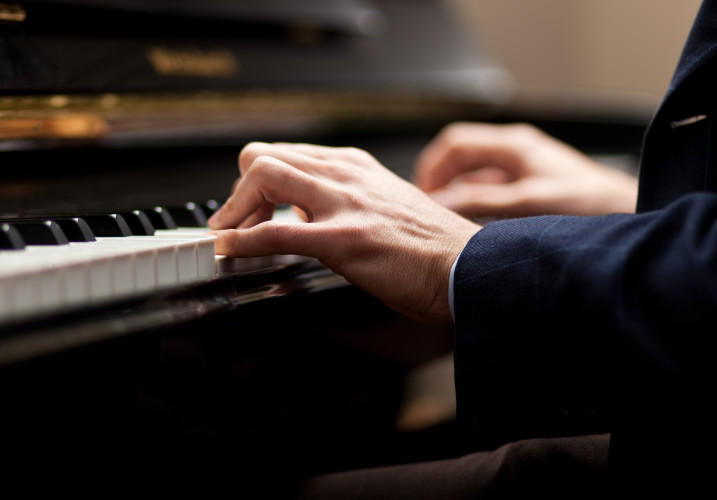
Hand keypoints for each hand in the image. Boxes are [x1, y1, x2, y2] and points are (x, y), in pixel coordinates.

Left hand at [208, 142, 480, 321]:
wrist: (466, 266)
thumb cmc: (430, 245)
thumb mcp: (384, 204)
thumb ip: (346, 201)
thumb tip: (307, 215)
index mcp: (354, 166)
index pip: (284, 154)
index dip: (255, 182)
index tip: (248, 209)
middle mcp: (345, 174)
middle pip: (262, 157)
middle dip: (237, 192)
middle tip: (236, 222)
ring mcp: (343, 203)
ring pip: (262, 177)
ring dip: (234, 210)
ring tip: (232, 236)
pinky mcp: (343, 239)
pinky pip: (274, 233)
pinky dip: (243, 241)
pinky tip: (232, 250)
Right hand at [413, 122, 637, 217]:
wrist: (626, 213)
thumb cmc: (589, 204)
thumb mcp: (529, 202)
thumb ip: (483, 200)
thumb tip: (443, 201)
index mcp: (513, 145)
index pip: (455, 143)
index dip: (432, 167)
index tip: (421, 192)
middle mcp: (515, 152)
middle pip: (460, 156)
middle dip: (439, 179)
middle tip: (427, 205)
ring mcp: (521, 168)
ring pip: (473, 174)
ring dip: (456, 192)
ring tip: (444, 216)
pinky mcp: (527, 186)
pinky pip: (488, 189)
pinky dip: (474, 202)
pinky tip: (470, 222)